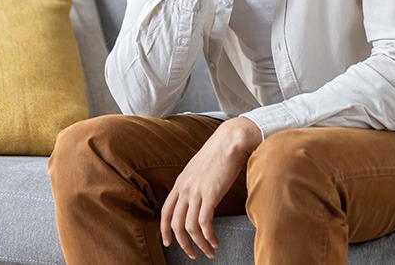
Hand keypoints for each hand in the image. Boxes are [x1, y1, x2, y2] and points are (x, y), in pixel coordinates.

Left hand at [161, 117, 260, 259]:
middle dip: (183, 244)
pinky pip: (204, 223)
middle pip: (175, 224)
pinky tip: (215, 241)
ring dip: (199, 244)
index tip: (168, 242)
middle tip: (193, 254)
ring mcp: (196, 192)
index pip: (165, 211)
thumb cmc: (219, 154)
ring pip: (190, 227)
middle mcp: (184, 189)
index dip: (165, 229)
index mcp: (180, 183)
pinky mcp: (210, 195)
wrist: (230, 141)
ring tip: (209, 251)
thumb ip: (194, 184)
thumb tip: (197, 198)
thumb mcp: (198, 169)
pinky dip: (209, 237)